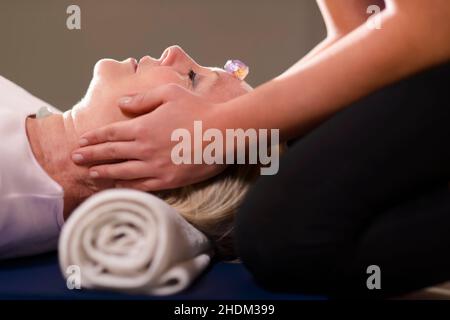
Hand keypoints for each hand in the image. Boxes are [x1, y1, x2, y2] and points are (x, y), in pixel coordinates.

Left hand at [72, 84, 227, 190]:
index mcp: (143, 126)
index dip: (94, 138)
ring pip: (123, 172)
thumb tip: (122, 103)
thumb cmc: (198, 110)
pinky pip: (142, 186)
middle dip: (91, 156)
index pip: (112, 133)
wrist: (223, 133)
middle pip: (111, 154)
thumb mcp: (170, 93)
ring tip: (90, 175)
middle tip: (74, 160)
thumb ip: (143, 98)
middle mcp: (145, 148)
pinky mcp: (168, 181)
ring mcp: (156, 167)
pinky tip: (118, 188)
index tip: (82, 141)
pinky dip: (127, 188)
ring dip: (104, 173)